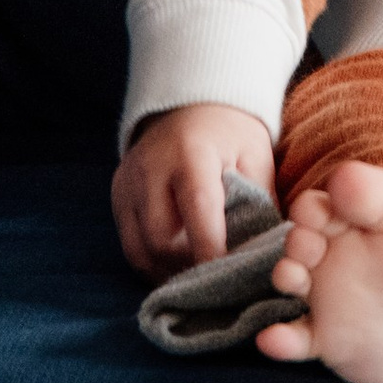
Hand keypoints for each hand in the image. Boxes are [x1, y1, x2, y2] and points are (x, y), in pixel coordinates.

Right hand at [112, 102, 279, 276]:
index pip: (197, 210)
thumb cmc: (231, 133)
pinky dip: (154, 264)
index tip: (232, 278)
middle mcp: (150, 169)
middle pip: (161, 239)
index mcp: (191, 153)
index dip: (213, 252)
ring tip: (199, 277)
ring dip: (170, 271)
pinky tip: (178, 266)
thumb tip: (265, 252)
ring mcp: (127, 184)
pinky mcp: (117, 196)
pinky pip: (130, 245)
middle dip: (191, 266)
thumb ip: (259, 202)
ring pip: (140, 250)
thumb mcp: (256, 156)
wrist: (191, 103)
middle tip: (218, 278)